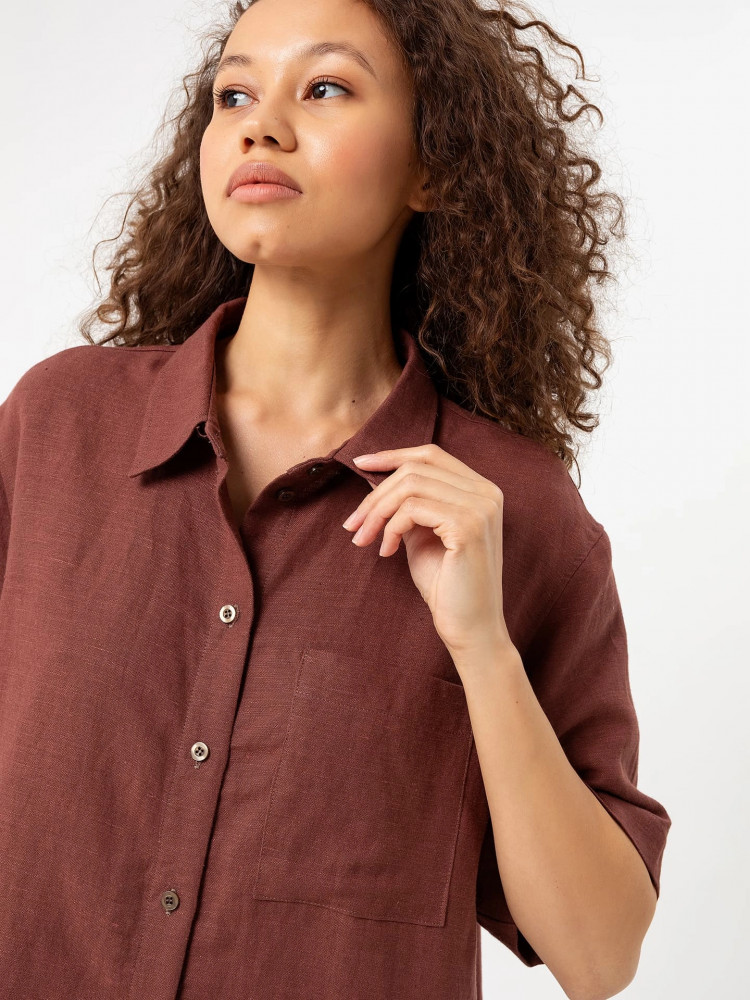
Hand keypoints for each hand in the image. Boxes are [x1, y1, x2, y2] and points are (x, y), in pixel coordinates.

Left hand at [342, 443, 514, 659]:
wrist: (470, 628)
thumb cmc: (446, 584)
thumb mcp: (420, 535)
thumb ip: (406, 504)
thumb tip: (373, 477)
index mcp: (481, 490)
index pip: (431, 454)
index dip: (393, 455)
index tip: (360, 464)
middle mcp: (487, 492)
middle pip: (416, 468)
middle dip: (376, 494)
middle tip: (353, 525)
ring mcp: (481, 507)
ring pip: (410, 485)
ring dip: (377, 512)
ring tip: (363, 540)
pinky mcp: (469, 526)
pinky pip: (412, 509)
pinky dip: (390, 528)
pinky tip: (386, 553)